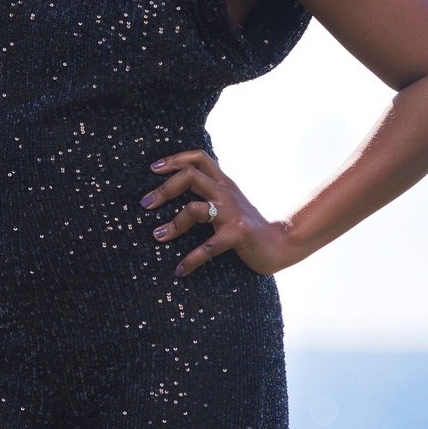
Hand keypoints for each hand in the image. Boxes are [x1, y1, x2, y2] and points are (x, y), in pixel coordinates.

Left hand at [141, 149, 298, 277]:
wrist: (281, 244)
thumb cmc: (249, 227)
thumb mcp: (230, 203)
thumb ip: (210, 194)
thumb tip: (179, 191)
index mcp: (223, 184)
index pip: (199, 158)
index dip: (175, 159)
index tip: (153, 168)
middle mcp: (226, 193)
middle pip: (191, 176)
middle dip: (164, 189)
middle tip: (145, 204)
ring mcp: (232, 213)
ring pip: (194, 209)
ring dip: (172, 225)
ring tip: (158, 237)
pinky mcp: (237, 234)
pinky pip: (207, 247)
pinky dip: (191, 260)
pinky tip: (181, 270)